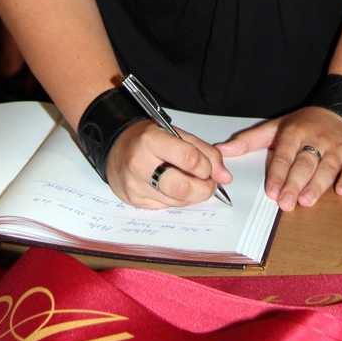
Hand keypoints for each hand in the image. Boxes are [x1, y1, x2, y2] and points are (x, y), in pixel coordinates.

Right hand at [105, 120, 232, 207]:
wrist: (116, 147)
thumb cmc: (148, 138)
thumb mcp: (176, 134)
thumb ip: (204, 152)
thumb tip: (224, 176)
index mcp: (151, 140)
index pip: (189, 158)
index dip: (206, 167)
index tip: (209, 168)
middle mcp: (139, 164)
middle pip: (182, 187)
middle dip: (203, 189)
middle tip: (209, 184)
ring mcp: (134, 185)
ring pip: (177, 200)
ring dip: (192, 195)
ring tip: (189, 181)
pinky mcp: (134, 201)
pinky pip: (166, 206)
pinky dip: (176, 199)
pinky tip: (172, 186)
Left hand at [216, 106, 341, 211]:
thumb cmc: (306, 123)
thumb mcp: (277, 126)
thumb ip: (250, 140)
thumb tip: (222, 150)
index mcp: (295, 132)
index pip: (284, 155)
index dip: (278, 174)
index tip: (271, 191)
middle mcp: (316, 139)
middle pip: (304, 164)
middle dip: (295, 184)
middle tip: (286, 203)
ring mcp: (337, 146)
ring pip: (327, 167)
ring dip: (317, 185)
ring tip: (307, 201)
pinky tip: (341, 190)